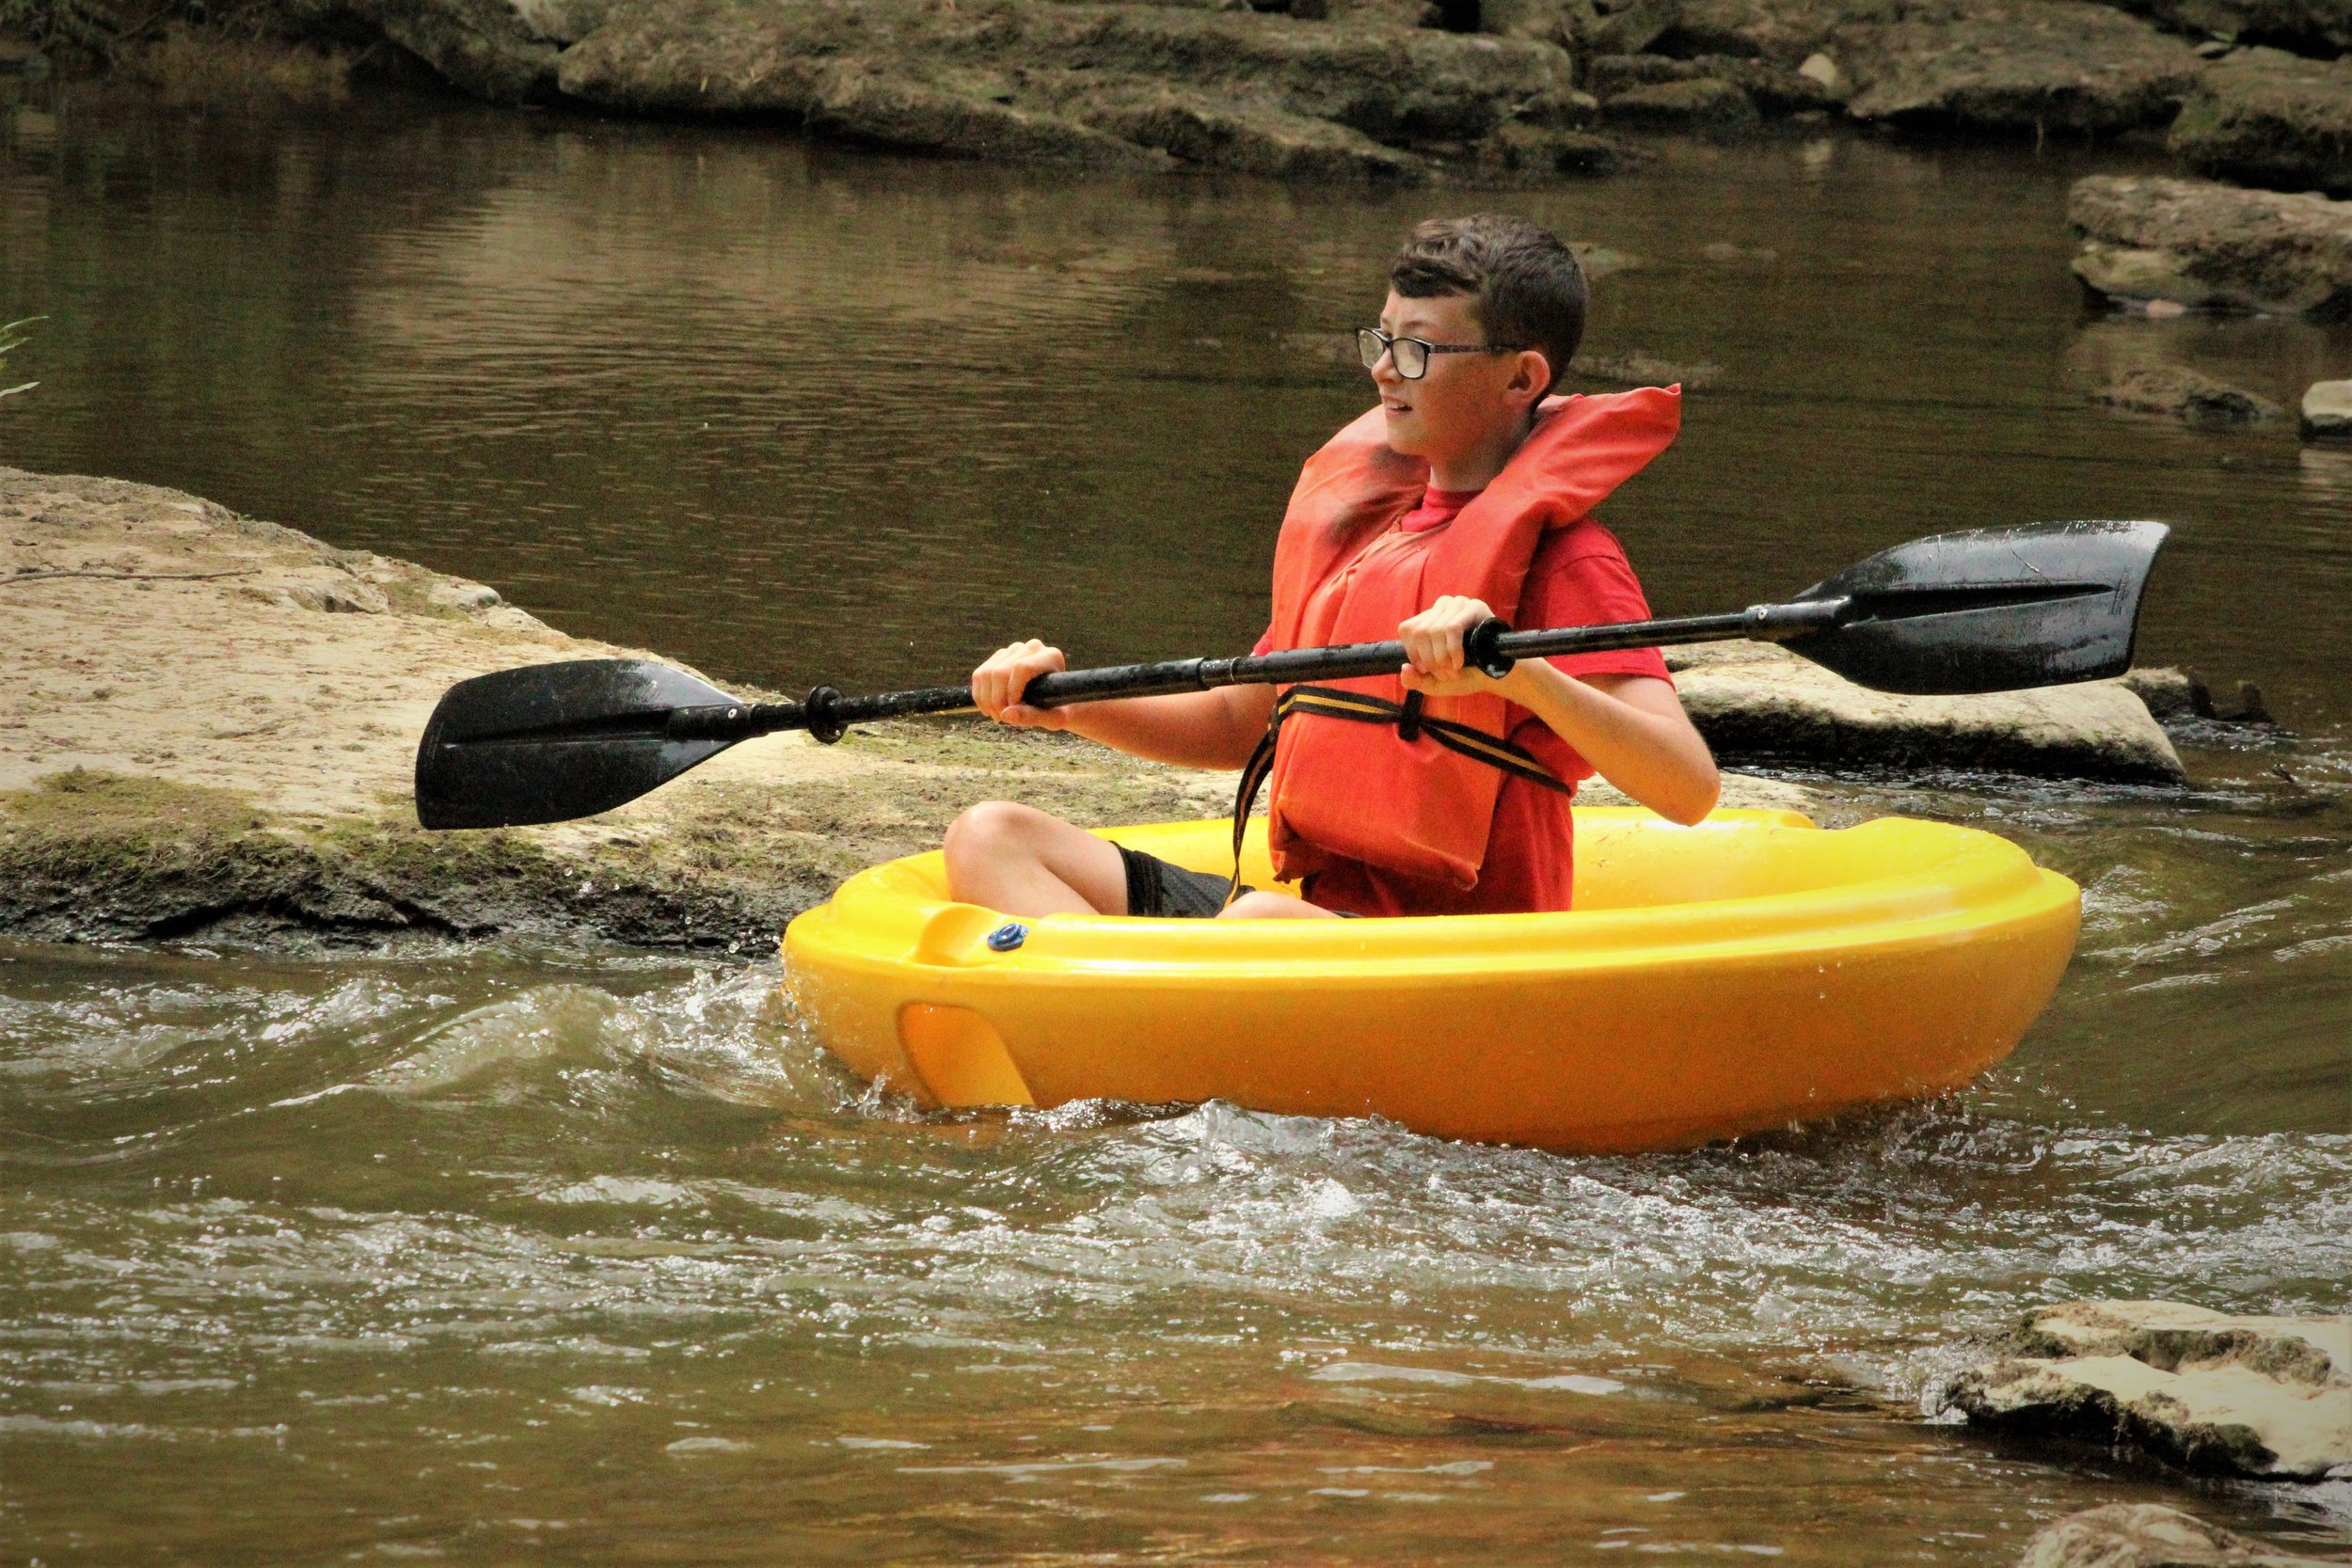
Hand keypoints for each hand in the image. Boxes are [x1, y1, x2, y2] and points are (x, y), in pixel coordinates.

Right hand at [971, 638, 1070, 728]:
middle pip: (1000, 671)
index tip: (1012, 711)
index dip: (1012, 691)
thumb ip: (1033, 717)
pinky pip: (979, 675)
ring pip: (986, 673)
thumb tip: (1006, 714)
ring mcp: (1014, 649)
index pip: (1021, 668)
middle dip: (996, 700)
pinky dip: (980, 696)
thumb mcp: (1052, 719)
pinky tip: (988, 709)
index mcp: (1051, 656)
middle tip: (1002, 719)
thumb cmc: (1058, 711)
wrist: (1055, 701)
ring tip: (997, 716)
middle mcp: (1032, 647)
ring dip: (986, 700)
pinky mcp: (1000, 656)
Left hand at [1398, 596, 1515, 699]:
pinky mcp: (1474, 607)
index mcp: (1428, 618)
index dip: (1414, 653)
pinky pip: (1453, 627)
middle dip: (1431, 660)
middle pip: (1420, 632)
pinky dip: (1453, 650)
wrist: (1495, 674)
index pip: (1407, 629)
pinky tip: (1460, 663)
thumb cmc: (1465, 675)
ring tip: (1454, 672)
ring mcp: (1458, 604)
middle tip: (1445, 675)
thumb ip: (1416, 681)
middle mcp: (1441, 606)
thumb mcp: (1434, 683)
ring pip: (1434, 630)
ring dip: (1442, 658)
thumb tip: (1405, 668)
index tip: (1428, 670)